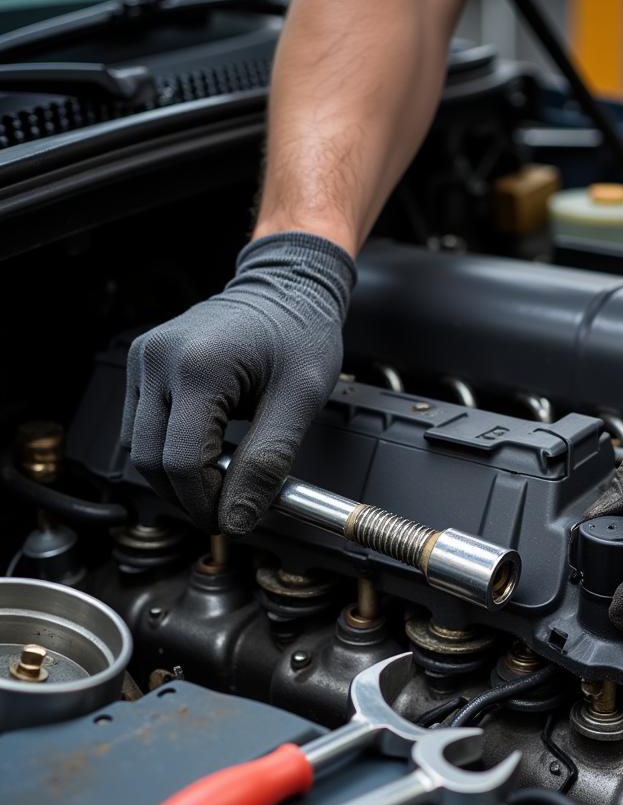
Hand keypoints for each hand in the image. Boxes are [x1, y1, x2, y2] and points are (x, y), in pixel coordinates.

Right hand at [120, 232, 354, 535]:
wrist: (287, 286)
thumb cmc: (300, 331)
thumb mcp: (301, 400)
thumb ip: (269, 462)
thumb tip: (240, 516)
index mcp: (199, 366)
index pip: (183, 462)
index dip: (208, 502)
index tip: (236, 518)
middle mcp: (159, 359)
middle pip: (152, 461)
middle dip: (190, 495)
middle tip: (233, 505)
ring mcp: (145, 359)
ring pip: (140, 448)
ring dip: (178, 476)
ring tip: (226, 474)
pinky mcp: (144, 363)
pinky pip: (144, 426)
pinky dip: (172, 449)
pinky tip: (211, 448)